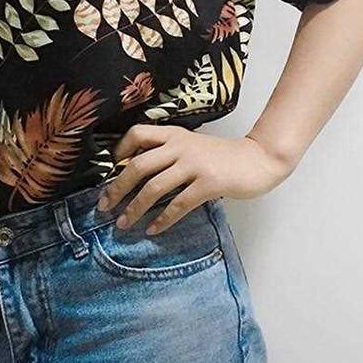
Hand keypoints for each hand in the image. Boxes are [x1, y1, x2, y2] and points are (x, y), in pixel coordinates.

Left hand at [96, 124, 293, 233]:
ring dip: (135, 208)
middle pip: (138, 165)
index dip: (119, 150)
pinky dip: (162, 219)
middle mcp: (179, 147)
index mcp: (173, 135)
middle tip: (105, 206)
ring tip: (123, 223)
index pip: (137, 134)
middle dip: (117, 188)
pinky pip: (178, 204)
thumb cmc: (221, 156)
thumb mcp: (191, 145)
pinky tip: (153, 229)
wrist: (258, 159)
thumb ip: (168, 152)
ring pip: (154, 187)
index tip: (109, 170)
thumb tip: (135, 172)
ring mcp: (194, 164)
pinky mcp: (208, 183)